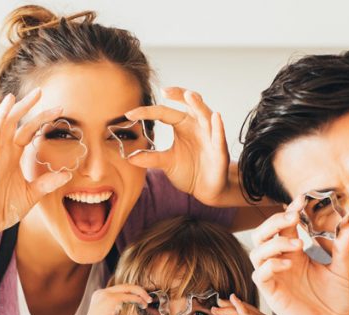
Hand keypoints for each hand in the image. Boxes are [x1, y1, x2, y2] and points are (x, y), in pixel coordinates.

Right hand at [0, 88, 73, 238]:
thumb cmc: (7, 207)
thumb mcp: (34, 193)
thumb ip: (48, 182)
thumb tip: (66, 174)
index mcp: (13, 156)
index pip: (28, 131)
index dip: (41, 119)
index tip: (59, 109)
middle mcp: (3, 153)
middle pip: (13, 123)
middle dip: (25, 107)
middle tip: (39, 92)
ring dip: (4, 114)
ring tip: (11, 98)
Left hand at [124, 87, 230, 204]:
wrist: (206, 189)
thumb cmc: (190, 171)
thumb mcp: (167, 163)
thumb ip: (151, 158)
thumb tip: (129, 157)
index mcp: (182, 125)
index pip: (164, 112)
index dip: (147, 111)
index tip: (129, 114)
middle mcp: (197, 125)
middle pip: (189, 104)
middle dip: (179, 94)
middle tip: (165, 91)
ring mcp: (210, 136)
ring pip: (205, 115)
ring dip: (198, 105)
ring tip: (189, 96)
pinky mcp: (219, 150)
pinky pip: (219, 136)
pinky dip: (218, 126)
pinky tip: (215, 117)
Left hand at [204, 294, 278, 314]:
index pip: (243, 310)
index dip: (230, 306)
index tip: (218, 305)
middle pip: (243, 307)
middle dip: (229, 304)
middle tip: (216, 302)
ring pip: (241, 309)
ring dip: (228, 307)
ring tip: (216, 307)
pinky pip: (244, 312)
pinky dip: (237, 306)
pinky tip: (231, 299)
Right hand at [249, 200, 348, 314]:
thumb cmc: (336, 303)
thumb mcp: (342, 270)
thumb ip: (342, 248)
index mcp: (295, 255)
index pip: (284, 227)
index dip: (288, 212)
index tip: (301, 200)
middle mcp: (281, 263)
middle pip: (263, 234)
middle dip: (275, 222)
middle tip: (293, 216)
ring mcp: (275, 279)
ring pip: (256, 252)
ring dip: (274, 243)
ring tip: (298, 244)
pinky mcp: (272, 294)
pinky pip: (260, 275)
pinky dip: (271, 264)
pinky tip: (289, 263)